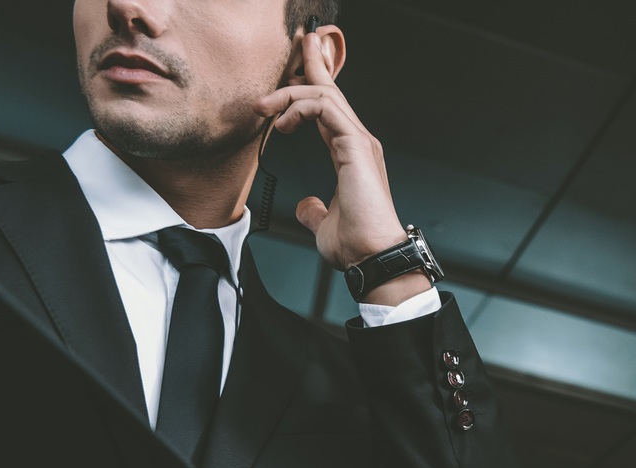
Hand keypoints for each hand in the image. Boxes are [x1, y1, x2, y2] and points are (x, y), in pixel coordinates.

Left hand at [253, 30, 429, 304]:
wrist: (372, 257)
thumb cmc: (357, 245)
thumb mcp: (323, 224)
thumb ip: (314, 210)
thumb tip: (306, 205)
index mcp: (352, 156)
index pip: (329, 111)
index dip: (311, 86)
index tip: (296, 67)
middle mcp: (358, 143)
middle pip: (331, 91)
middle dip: (311, 64)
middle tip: (298, 41)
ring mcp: (360, 142)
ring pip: (324, 96)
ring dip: (289, 94)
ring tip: (263, 107)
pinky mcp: (356, 146)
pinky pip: (325, 109)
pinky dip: (300, 107)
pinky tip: (282, 121)